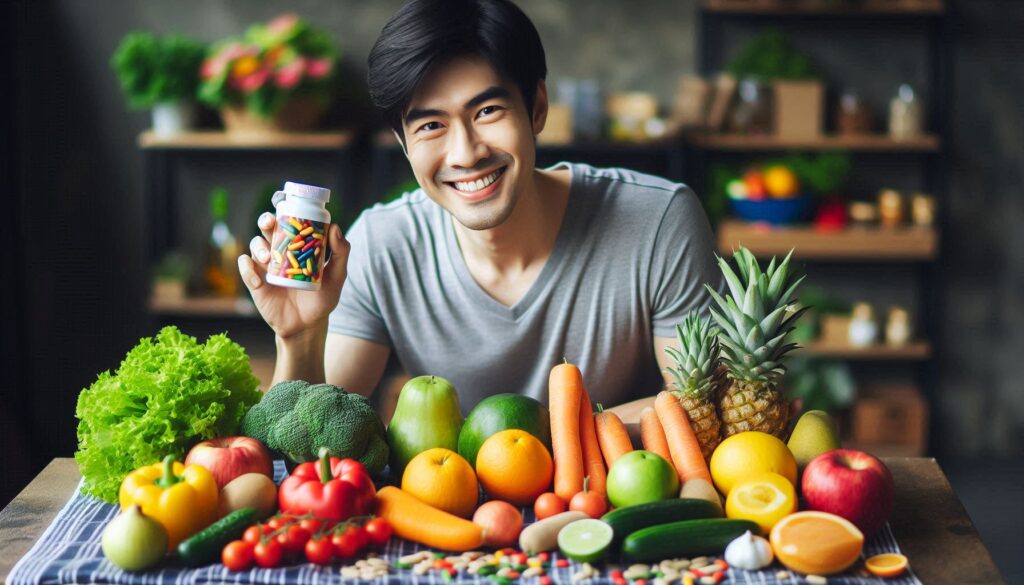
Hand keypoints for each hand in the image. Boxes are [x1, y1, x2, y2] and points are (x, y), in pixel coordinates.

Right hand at [237, 213, 349, 339]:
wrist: (308, 325)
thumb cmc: (323, 298)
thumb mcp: (337, 276)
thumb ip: (341, 254)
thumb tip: (336, 228)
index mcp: (297, 246)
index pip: (289, 222)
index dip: (285, 211)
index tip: (288, 208)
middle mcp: (279, 251)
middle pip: (267, 228)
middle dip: (265, 220)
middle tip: (270, 224)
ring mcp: (266, 266)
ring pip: (254, 245)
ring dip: (258, 247)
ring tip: (268, 260)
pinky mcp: (255, 282)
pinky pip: (246, 269)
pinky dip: (248, 270)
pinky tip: (259, 281)